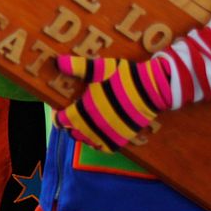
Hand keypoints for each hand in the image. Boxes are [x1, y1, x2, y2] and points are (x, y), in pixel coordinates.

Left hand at [52, 54, 172, 150]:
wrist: (153, 88)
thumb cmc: (124, 77)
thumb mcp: (99, 68)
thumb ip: (77, 67)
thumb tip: (58, 62)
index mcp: (82, 111)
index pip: (61, 121)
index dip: (58, 116)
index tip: (61, 111)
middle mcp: (91, 127)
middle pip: (72, 133)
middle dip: (72, 125)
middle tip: (77, 116)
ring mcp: (105, 135)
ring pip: (87, 141)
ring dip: (85, 134)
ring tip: (88, 124)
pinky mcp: (120, 140)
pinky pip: (104, 148)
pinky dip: (100, 143)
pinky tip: (102, 133)